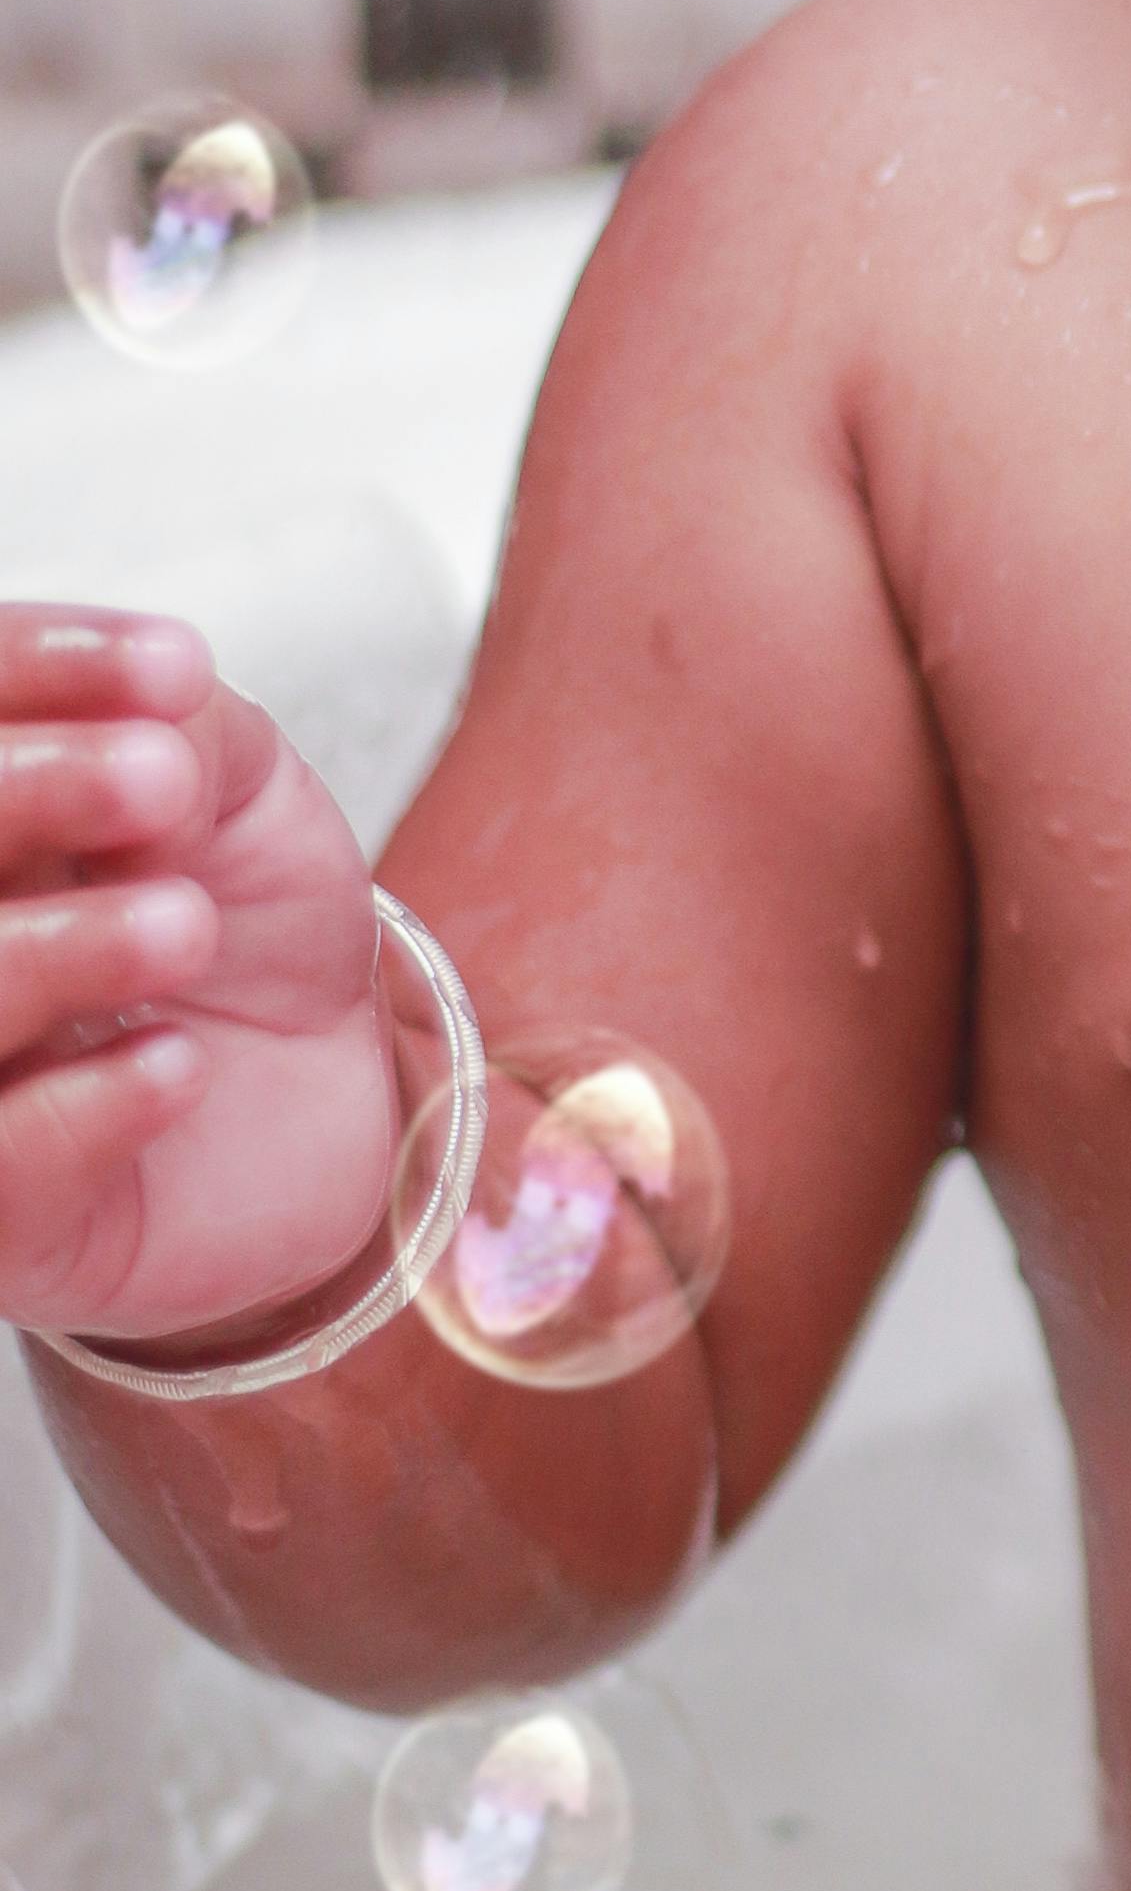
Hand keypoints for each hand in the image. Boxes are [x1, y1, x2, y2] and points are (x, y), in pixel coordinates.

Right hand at [0, 608, 392, 1342]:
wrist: (337, 1097)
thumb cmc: (254, 926)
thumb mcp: (239, 792)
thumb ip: (180, 725)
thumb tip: (150, 691)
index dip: (35, 672)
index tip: (172, 669)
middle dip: (23, 793)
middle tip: (163, 780)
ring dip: (57, 951)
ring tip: (184, 928)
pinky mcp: (1, 1221)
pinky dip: (83, 1110)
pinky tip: (175, 1069)